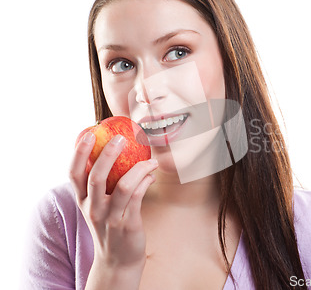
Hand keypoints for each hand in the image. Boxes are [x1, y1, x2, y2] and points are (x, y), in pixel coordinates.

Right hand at [69, 132, 157, 268]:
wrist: (118, 261)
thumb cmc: (110, 226)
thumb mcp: (98, 206)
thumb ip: (101, 184)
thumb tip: (113, 151)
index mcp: (83, 201)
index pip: (74, 174)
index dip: (79, 153)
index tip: (88, 133)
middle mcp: (92, 209)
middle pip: (95, 177)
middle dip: (107, 154)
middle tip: (120, 138)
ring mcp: (110, 218)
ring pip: (122, 186)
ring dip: (138, 168)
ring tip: (150, 159)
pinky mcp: (128, 224)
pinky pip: (138, 197)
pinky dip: (146, 181)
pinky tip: (152, 174)